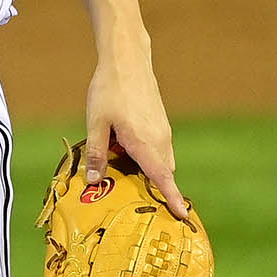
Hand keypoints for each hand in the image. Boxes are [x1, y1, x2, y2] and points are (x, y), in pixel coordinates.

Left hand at [85, 55, 189, 219]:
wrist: (126, 59)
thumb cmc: (109, 90)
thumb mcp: (96, 122)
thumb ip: (97, 153)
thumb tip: (94, 181)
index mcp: (145, 143)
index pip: (163, 179)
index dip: (172, 199)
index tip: (183, 217)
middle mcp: (160, 140)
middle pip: (162, 174)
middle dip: (155, 189)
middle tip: (137, 203)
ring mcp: (163, 130)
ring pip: (161, 161)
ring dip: (150, 171)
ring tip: (126, 177)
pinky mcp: (161, 123)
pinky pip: (160, 148)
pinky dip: (150, 157)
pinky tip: (126, 151)